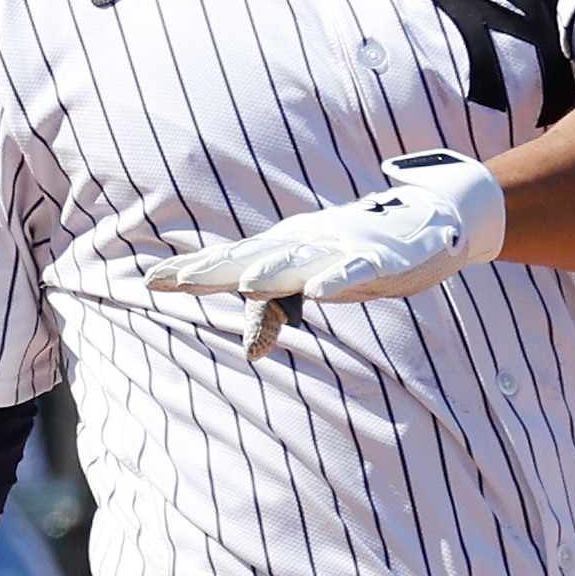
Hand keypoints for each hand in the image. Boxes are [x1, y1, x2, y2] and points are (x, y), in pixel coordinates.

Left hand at [144, 147, 508, 358]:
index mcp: (281, 250)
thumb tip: (249, 353)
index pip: (228, 261)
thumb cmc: (351, 255)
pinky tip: (319, 289)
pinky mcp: (379, 260)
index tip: (150, 281)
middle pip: (252, 259)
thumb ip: (273, 315)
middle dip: (215, 270)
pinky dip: (338, 278)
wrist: (424, 221)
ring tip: (244, 283)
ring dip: (272, 272)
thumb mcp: (308, 285)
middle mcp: (303, 245)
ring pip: (300, 262)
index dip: (192, 270)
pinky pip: (356, 271)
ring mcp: (340, 249)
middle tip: (175, 281)